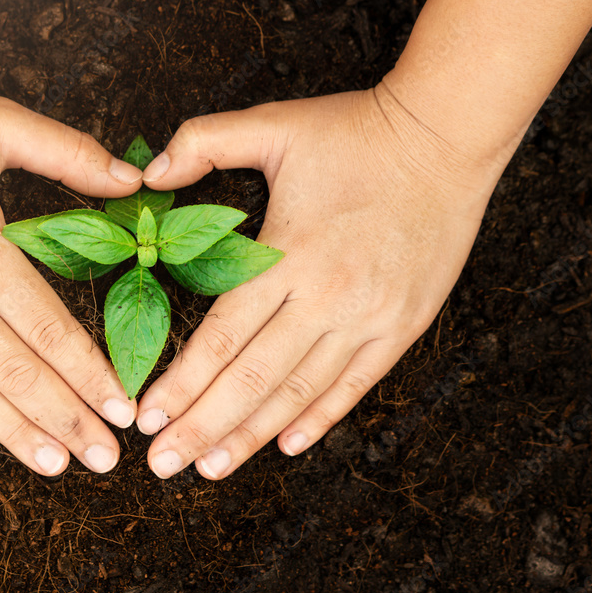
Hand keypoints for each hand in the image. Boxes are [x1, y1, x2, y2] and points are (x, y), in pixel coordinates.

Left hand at [134, 85, 509, 478]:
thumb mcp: (271, 124)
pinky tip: (286, 445)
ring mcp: (369, 317)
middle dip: (201, 427)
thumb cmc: (353, 131)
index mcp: (287, 253)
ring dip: (251, 435)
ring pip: (299, 392)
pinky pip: (354, 385)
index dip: (181, 383)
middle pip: (252, 378)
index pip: (221, 337)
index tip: (147, 416)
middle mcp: (326, 296)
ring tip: (211, 468)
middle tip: (163, 465)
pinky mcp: (401, 326)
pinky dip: (318, 418)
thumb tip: (146, 175)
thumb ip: (202, 143)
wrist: (445, 137)